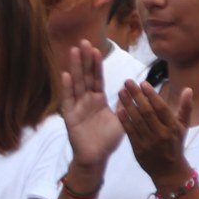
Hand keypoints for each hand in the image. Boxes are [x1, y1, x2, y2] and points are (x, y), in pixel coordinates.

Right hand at [59, 44, 124, 170]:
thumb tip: (132, 90)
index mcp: (98, 99)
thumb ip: (125, 105)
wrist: (96, 157)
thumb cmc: (108, 140)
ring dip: (75, 67)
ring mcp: (77, 107)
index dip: (96, 64)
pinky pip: (68, 100)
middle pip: (85, 76)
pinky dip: (67, 88)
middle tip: (83, 41)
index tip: (96, 48)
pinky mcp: (70, 117)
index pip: (97, 78)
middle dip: (84, 59)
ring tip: (74, 51)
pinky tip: (66, 75)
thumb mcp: (121, 120)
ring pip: (76, 84)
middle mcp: (86, 100)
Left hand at [115, 81, 193, 191]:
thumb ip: (185, 108)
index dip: (151, 95)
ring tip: (121, 91)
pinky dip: (124, 120)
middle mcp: (162, 134)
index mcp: (173, 127)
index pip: (161, 108)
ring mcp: (149, 142)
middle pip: (147, 112)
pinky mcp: (138, 148)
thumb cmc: (176, 145)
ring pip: (137, 120)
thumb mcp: (183, 127)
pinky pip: (130, 131)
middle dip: (137, 95)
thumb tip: (188, 89)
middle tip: (128, 82)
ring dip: (127, 104)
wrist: (169, 170)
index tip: (143, 83)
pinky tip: (119, 108)